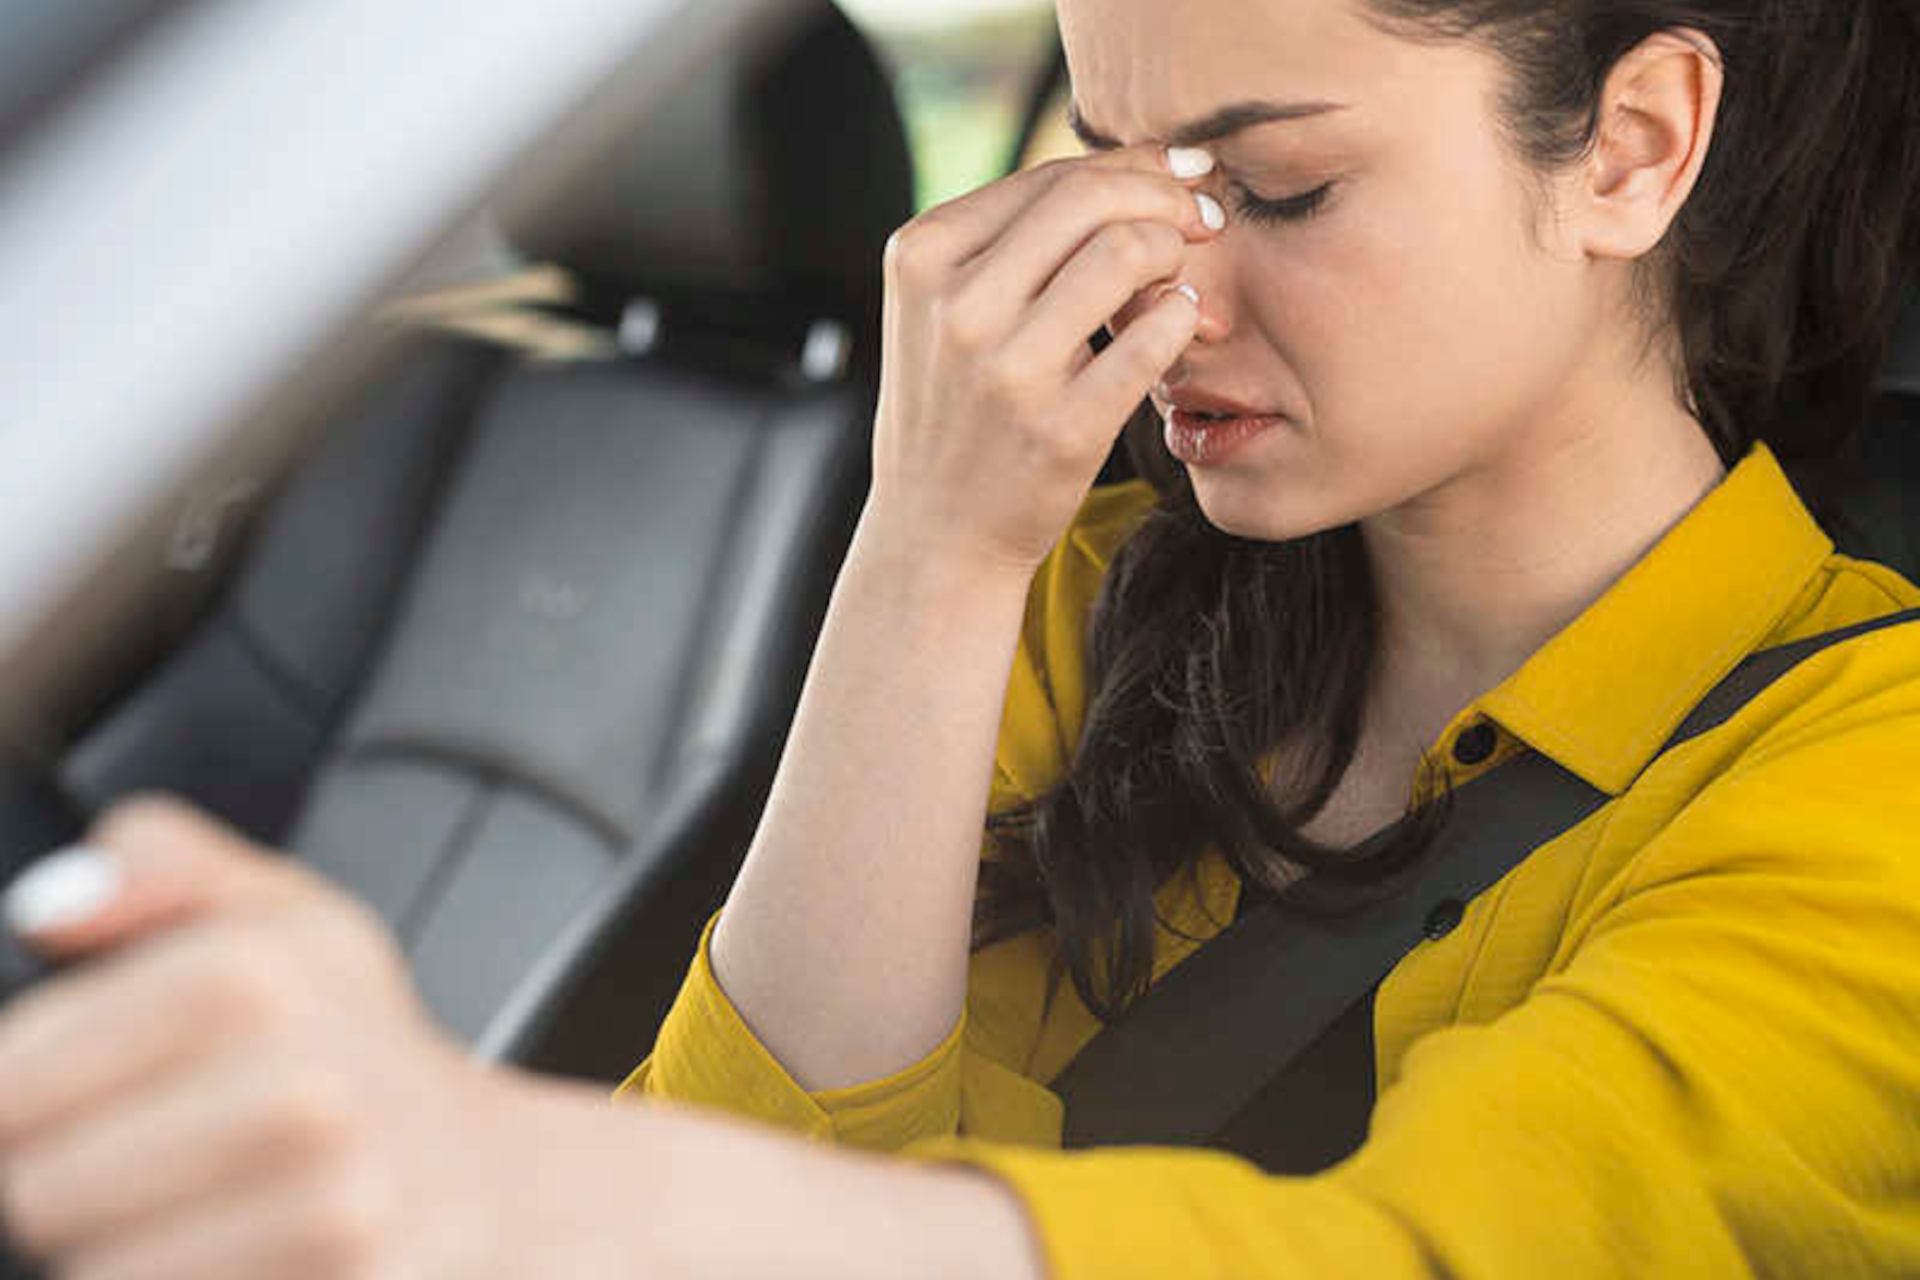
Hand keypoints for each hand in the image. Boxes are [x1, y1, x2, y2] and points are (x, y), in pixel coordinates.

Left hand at [0, 797, 526, 1279]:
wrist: (492, 1178)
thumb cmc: (363, 1047)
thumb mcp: (284, 914)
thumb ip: (162, 864)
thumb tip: (50, 908)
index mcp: (252, 982)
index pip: (9, 1090)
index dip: (34, 1098)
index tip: (101, 1093)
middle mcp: (299, 1099)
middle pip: (41, 1196)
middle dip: (82, 1185)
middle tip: (168, 1158)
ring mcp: (331, 1217)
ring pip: (99, 1277)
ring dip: (135, 1257)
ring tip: (211, 1212)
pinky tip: (249, 1258)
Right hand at [864, 143, 1220, 578]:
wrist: (936, 536)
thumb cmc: (959, 410)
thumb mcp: (946, 310)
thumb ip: (1014, 241)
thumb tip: (1140, 169)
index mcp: (923, 257)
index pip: (1049, 177)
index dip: (1132, 168)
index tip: (1178, 179)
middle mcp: (956, 306)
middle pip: (1091, 197)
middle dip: (1166, 196)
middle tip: (1203, 220)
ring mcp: (1005, 369)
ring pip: (1124, 251)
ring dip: (1175, 253)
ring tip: (1181, 279)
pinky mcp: (1060, 427)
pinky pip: (1153, 335)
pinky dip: (1182, 316)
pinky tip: (1182, 323)